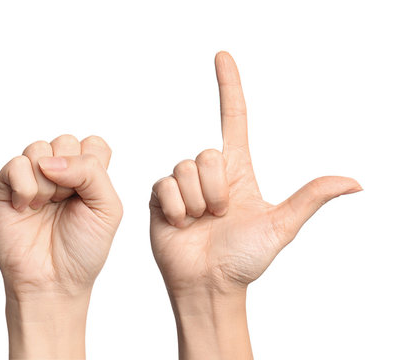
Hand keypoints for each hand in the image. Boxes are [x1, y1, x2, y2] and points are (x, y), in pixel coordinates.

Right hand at [0, 135, 121, 358]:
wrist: (52, 281)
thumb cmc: (83, 249)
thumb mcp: (107, 208)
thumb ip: (91, 171)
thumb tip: (49, 161)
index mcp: (88, 174)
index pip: (93, 144)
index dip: (92, 165)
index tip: (89, 195)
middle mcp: (60, 171)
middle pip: (65, 141)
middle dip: (69, 173)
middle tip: (66, 203)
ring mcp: (33, 177)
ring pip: (38, 148)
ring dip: (46, 182)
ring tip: (45, 207)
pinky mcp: (7, 186)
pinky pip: (15, 164)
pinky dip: (24, 186)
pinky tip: (26, 207)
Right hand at [149, 52, 360, 358]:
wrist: (208, 284)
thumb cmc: (245, 259)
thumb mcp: (280, 227)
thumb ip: (309, 198)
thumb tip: (354, 182)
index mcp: (238, 172)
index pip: (233, 118)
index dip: (229, 86)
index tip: (223, 56)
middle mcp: (209, 174)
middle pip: (207, 152)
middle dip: (216, 188)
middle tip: (220, 215)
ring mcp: (184, 185)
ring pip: (185, 169)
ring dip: (198, 202)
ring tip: (202, 223)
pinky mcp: (161, 197)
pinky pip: (165, 185)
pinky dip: (178, 209)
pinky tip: (182, 224)